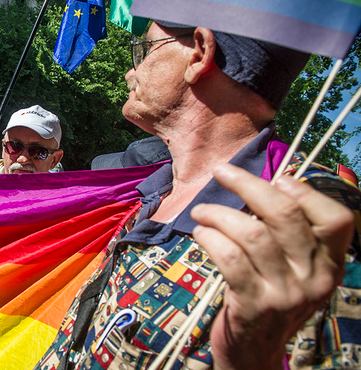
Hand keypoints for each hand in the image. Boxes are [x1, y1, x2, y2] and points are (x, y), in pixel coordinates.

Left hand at [190, 164, 353, 369]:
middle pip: (285, 215)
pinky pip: (229, 258)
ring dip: (218, 213)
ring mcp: (285, 293)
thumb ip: (287, 236)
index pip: (335, 217)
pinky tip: (201, 233)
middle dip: (248, 185)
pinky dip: (210, 238)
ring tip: (202, 211)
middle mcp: (314, 278)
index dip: (306, 191)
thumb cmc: (268, 299)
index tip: (277, 177)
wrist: (255, 353)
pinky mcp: (254, 305)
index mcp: (330, 264)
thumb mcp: (293, 271)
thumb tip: (265, 186)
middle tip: (222, 173)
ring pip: (251, 233)